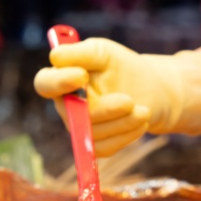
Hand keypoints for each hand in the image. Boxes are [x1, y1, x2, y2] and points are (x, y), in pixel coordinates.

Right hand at [34, 38, 200, 156]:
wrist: (155, 90)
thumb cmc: (127, 69)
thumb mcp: (107, 52)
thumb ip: (83, 51)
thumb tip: (57, 54)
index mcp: (63, 82)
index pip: (45, 84)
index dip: (58, 81)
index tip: (80, 74)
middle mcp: (68, 110)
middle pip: (72, 116)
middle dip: (102, 110)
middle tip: (130, 99)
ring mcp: (83, 132)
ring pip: (94, 135)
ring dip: (122, 123)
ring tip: (143, 108)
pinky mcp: (101, 147)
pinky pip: (107, 148)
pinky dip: (128, 135)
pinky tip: (142, 121)